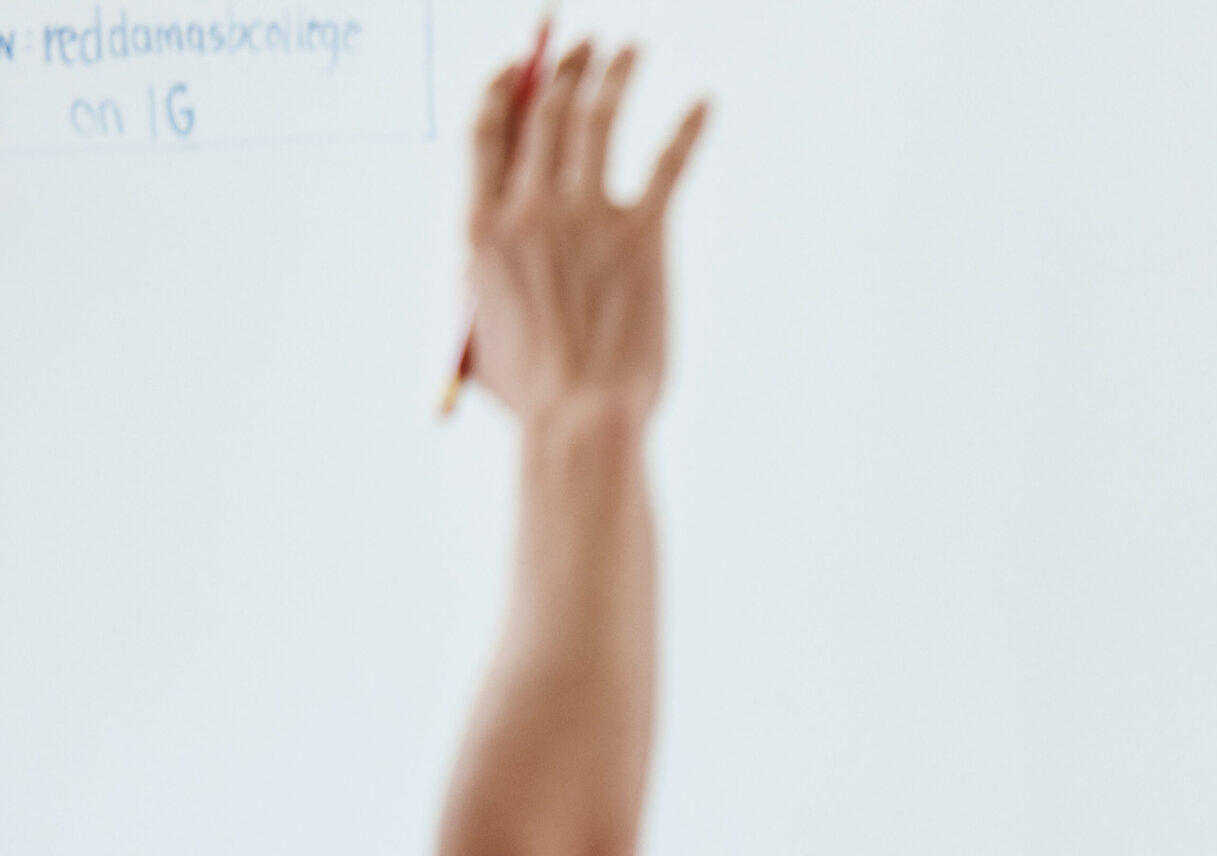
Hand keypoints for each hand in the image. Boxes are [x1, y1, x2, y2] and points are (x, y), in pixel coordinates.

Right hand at [465, 37, 709, 427]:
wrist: (581, 419)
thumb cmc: (531, 396)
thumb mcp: (478, 331)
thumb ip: (478, 283)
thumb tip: (484, 258)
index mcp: (479, 226)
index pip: (486, 129)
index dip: (504, 88)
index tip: (518, 66)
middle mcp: (528, 206)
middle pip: (543, 112)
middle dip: (563, 66)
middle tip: (582, 42)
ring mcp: (585, 216)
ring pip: (597, 120)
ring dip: (614, 75)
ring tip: (629, 50)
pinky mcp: (643, 237)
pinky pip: (666, 166)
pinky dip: (688, 128)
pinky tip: (705, 103)